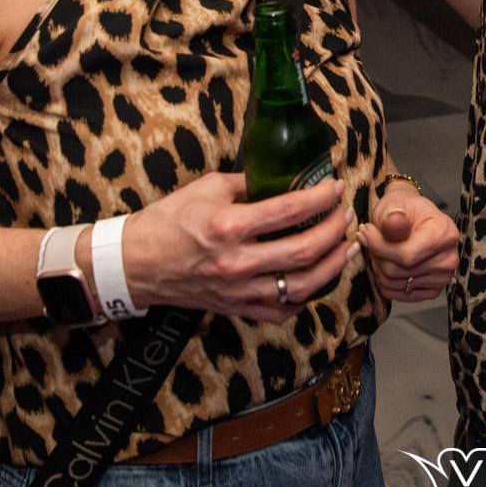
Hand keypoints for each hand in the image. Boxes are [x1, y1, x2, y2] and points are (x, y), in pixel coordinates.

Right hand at [124, 174, 357, 323]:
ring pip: (302, 286)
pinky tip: (319, 278)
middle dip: (334, 230)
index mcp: (229, 226)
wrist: (138, 264)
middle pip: (304, 251)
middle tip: (345, 214)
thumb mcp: (208, 187)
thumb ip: (249, 183)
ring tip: (347, 245)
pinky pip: (282, 310)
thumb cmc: (170, 220)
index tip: (335, 187)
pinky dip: (307, 296)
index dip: (321, 198)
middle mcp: (237, 262)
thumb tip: (285, 176)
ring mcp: (238, 291)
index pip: (290, 211)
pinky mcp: (237, 308)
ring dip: (333, 265)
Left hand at [356, 183, 458, 300]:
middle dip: (377, 255)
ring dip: (378, 267)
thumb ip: (393, 218)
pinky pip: (398, 294)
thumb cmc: (403, 209)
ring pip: (394, 283)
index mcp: (444, 233)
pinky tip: (385, 262)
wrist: (411, 216)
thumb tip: (394, 223)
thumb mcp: (394, 205)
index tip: (365, 232)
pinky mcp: (433, 290)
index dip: (379, 247)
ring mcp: (443, 277)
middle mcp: (449, 258)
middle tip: (370, 238)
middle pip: (398, 271)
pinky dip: (385, 280)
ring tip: (378, 249)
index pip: (406, 255)